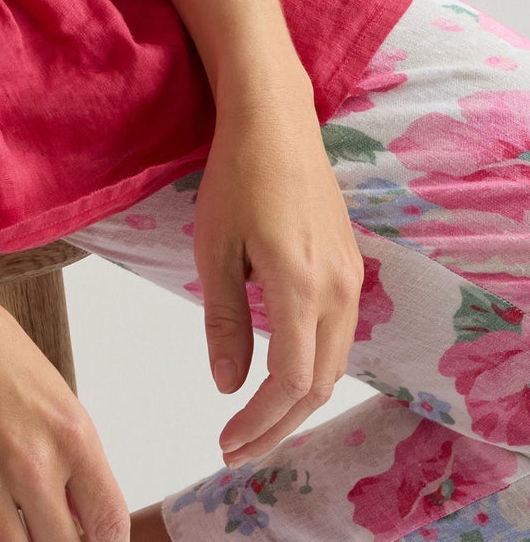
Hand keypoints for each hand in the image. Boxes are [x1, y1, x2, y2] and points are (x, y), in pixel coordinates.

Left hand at [193, 70, 364, 464]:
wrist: (276, 119)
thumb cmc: (236, 173)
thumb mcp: (214, 247)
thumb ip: (224, 319)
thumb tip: (228, 384)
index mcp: (300, 284)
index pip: (291, 381)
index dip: (260, 420)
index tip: (226, 441)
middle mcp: (338, 288)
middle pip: (319, 383)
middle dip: (278, 425)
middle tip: (237, 448)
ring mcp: (351, 277)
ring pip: (334, 363)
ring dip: (298, 401)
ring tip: (254, 421)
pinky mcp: (351, 266)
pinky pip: (338, 335)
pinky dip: (312, 367)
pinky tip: (281, 373)